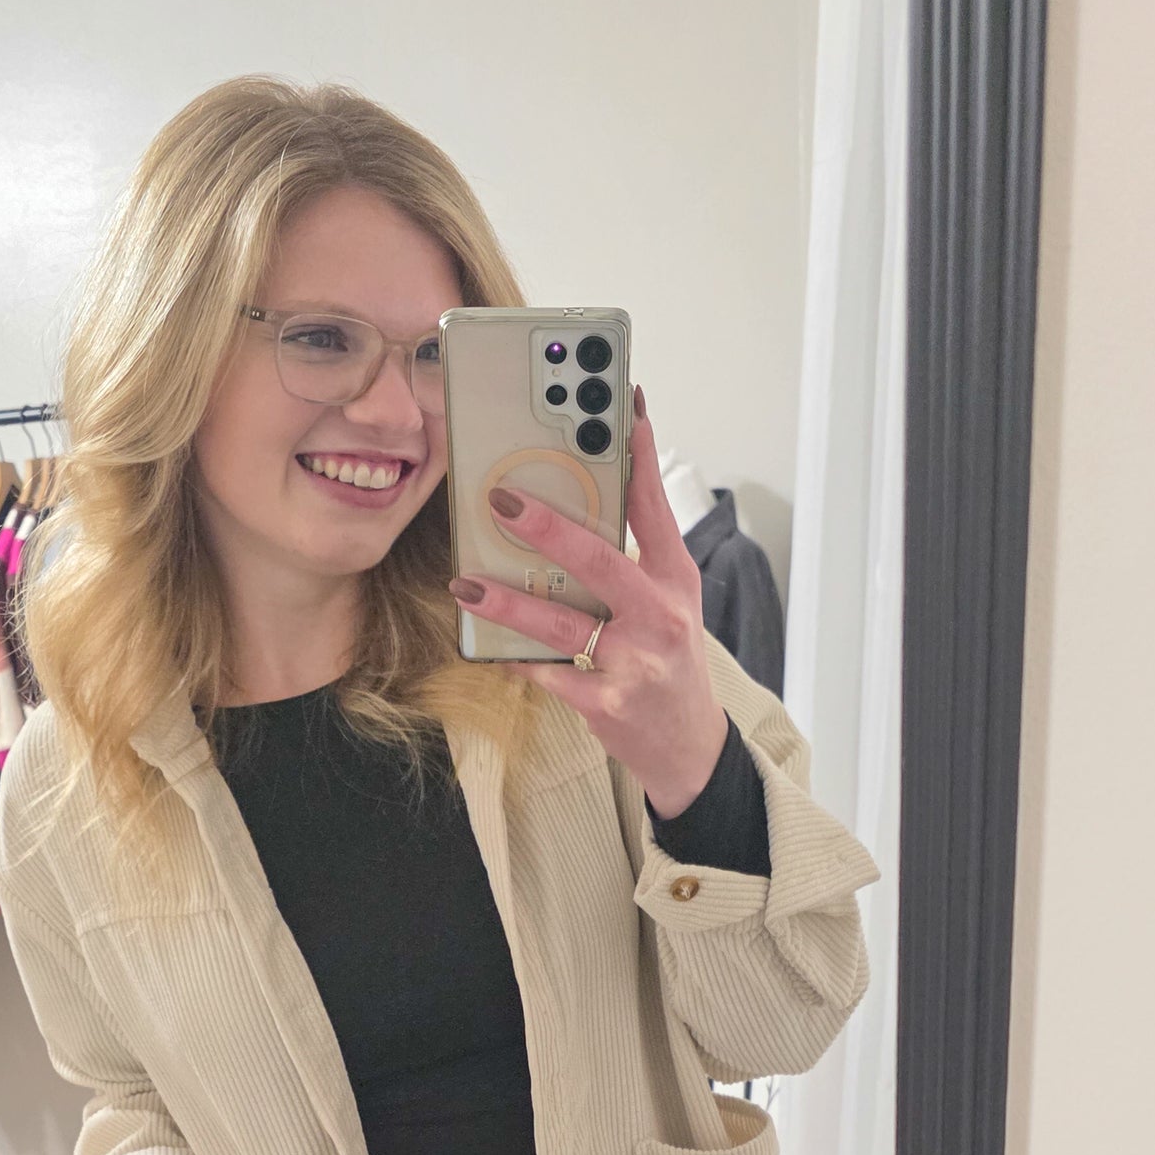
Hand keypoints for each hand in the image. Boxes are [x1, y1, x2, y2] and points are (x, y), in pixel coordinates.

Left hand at [446, 385, 729, 815]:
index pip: (654, 509)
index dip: (639, 456)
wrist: (688, 746)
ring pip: (563, 623)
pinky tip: (487, 645)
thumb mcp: (670, 601)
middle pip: (601, 562)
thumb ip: (634, 555)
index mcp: (675, 580)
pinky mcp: (607, 703)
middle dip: (550, 528)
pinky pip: (548, 673)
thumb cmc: (669, 662)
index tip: (622, 408)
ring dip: (509, 602)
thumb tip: (579, 500)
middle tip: (502, 501)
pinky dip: (516, 658)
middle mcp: (660, 617)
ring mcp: (634, 663)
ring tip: (466, 583)